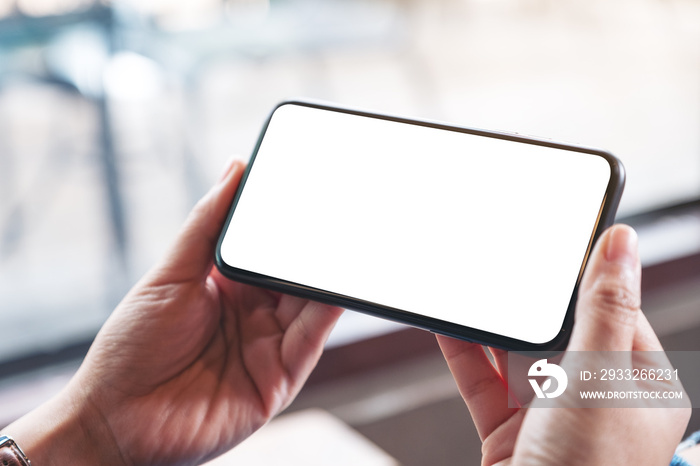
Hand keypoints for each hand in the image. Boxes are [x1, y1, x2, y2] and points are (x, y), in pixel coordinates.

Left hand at [5, 160, 342, 464]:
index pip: (268, 250)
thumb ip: (206, 225)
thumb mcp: (170, 275)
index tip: (309, 191)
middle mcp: (254, 316)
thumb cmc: (131, 348)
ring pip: (310, 306)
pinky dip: (327, 315)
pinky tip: (336, 288)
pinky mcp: (279, 381)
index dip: (288, 224)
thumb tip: (234, 169)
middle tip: (338, 214)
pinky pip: (309, 342)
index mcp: (228, 288)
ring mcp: (268, 347)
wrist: (115, 420)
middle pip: (294, 277)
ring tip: (346, 245)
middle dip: (315, 249)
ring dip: (328, 278)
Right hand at [438, 225, 690, 464]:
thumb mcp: (598, 379)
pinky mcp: (511, 432)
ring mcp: (552, 418)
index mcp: (641, 388)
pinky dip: (466, 354)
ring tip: (472, 287)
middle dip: (529, 303)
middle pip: (560, 333)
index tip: (558, 241)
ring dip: (492, 327)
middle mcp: (598, 402)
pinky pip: (485, 382)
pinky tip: (449, 326)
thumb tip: (621, 241)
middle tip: (506, 261)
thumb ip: (604, 309)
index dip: (586, 278)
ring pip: (518, 356)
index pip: (616, 312)